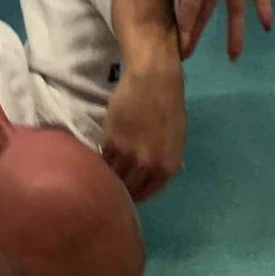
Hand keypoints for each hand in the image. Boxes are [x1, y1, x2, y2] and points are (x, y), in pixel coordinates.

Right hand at [101, 56, 186, 200]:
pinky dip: (100, 160)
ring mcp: (127, 155)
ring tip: (102, 175)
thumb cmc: (169, 105)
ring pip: (112, 176)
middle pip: (128, 189)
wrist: (154, 79)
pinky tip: (98, 158)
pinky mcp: (110, 141)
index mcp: (167, 167)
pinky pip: (103, 159)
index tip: (127, 194)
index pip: (147, 193)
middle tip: (112, 187)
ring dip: (107, 177)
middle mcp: (148, 165)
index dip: (136, 196)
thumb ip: (166, 160)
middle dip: (120, 190)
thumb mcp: (177, 138)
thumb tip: (159, 174)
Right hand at [175, 0, 270, 60]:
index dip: (185, 27)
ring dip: (235, 30)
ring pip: (234, 7)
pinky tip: (267, 25)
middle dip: (198, 31)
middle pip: (206, 10)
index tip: (180, 50)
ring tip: (235, 57)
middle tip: (190, 54)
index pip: (190, 5)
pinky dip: (263, 5)